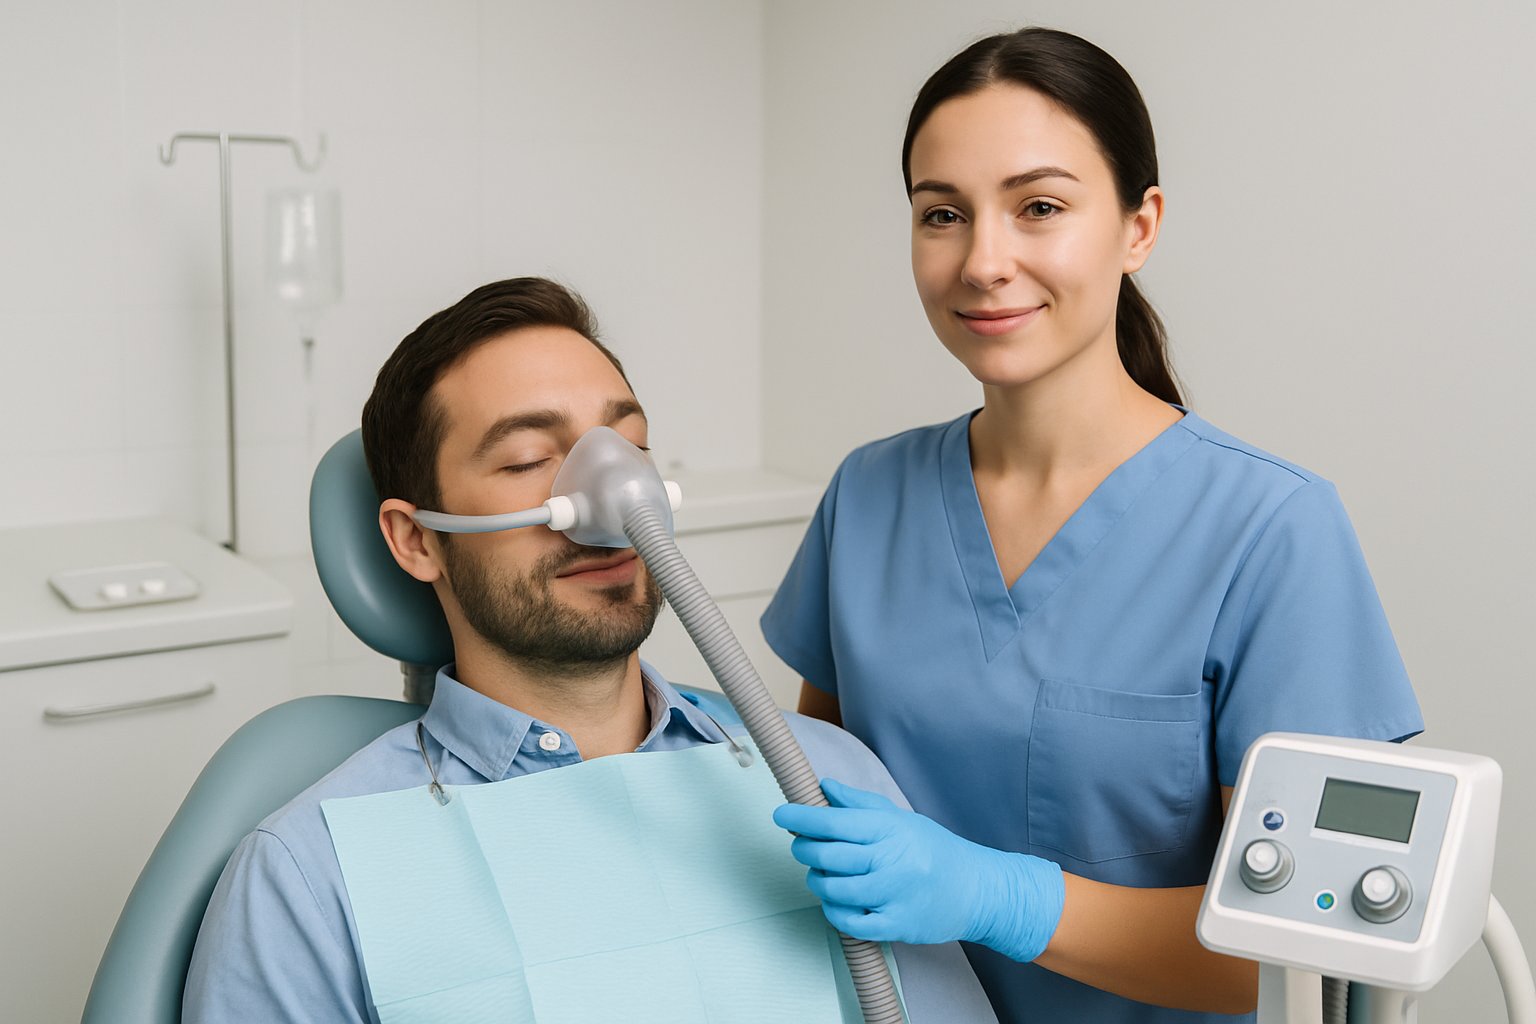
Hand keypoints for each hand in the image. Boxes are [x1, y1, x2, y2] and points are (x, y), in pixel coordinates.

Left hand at [772, 779, 1064, 962]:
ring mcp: (893, 896)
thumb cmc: (934, 850)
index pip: (835, 822)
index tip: (781, 814)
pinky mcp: (896, 926)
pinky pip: (849, 923)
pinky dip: (834, 912)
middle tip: (799, 845)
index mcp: (891, 830)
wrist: (977, 890)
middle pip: (828, 856)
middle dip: (804, 849)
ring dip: (817, 881)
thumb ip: (858, 804)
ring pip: (834, 890)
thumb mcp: (901, 819)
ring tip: (819, 873)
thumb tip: (822, 786)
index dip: (802, 818)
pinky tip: (836, 901)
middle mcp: (891, 861)